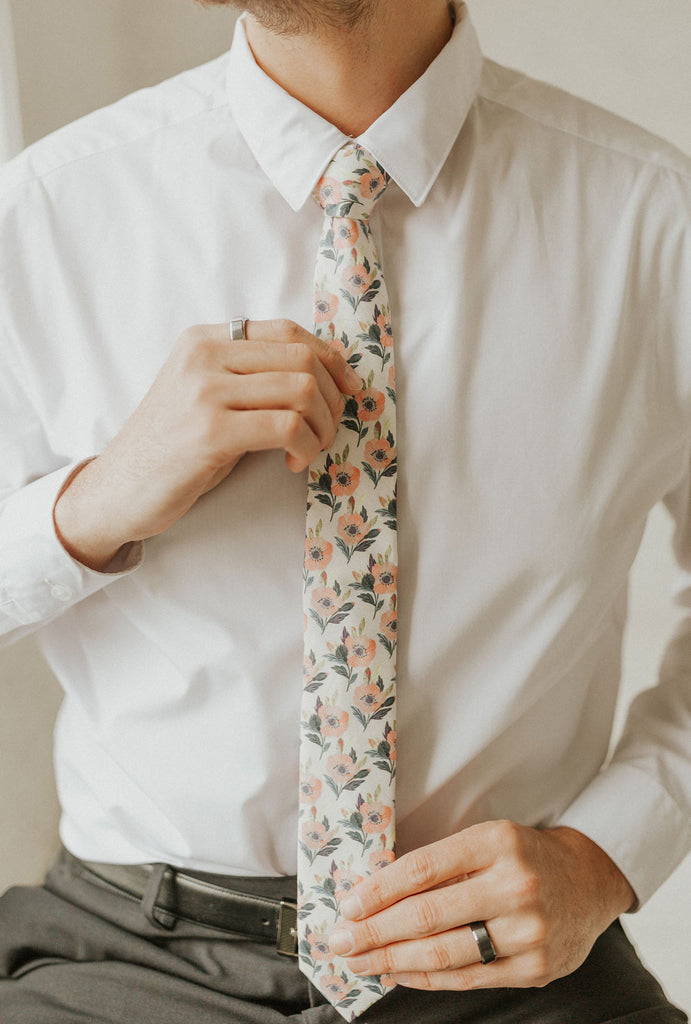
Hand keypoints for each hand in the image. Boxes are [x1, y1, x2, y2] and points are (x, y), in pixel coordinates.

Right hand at [54, 319, 360, 569]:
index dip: (331, 359)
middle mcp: (203, 356)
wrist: (119, 490)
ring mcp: (205, 391)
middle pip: (302, 358)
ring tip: (309, 450)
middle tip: (327, 432)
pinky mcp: (210, 432)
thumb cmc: (173, 449)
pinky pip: (287, 425)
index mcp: (204, 339)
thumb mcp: (207, 397)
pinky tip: (293, 463)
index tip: (348, 390)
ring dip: (322, 426)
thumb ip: (251, 377)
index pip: (287, 331)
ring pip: (301, 389)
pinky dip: (306, 446)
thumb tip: (326, 375)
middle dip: (332, 398)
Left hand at [328, 821, 635, 990]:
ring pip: (444, 954)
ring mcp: (528, 930)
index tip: (349, 905)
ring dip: (393, 960)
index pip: (423, 869)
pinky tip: (399, 973)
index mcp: (497, 842)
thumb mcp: (487, 840)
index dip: (379, 890)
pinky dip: (426, 979)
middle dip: (375, 932)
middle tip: (340, 940)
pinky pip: (468, 978)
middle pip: (428, 916)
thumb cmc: (523, 857)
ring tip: (362, 961)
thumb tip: (375, 892)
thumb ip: (441, 865)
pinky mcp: (534, 968)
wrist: (588, 882)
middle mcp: (515, 884)